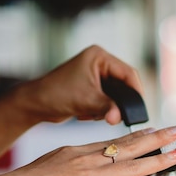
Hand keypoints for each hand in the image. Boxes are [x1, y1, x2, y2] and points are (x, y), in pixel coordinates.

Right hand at [6, 125, 175, 175]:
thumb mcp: (48, 165)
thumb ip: (64, 167)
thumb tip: (71, 174)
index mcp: (79, 151)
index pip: (114, 142)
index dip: (136, 136)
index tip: (152, 130)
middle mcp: (89, 160)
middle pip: (130, 146)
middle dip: (157, 137)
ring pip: (133, 166)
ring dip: (159, 159)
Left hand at [11, 45, 142, 126]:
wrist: (35, 104)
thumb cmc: (56, 94)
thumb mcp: (86, 100)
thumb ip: (107, 108)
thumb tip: (120, 118)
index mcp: (99, 56)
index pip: (128, 73)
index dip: (136, 91)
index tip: (140, 108)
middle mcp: (98, 63)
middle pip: (123, 85)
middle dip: (118, 102)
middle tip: (117, 116)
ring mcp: (95, 76)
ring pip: (115, 96)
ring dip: (106, 108)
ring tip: (90, 112)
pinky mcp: (91, 88)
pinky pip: (106, 101)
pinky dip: (99, 110)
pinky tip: (84, 113)